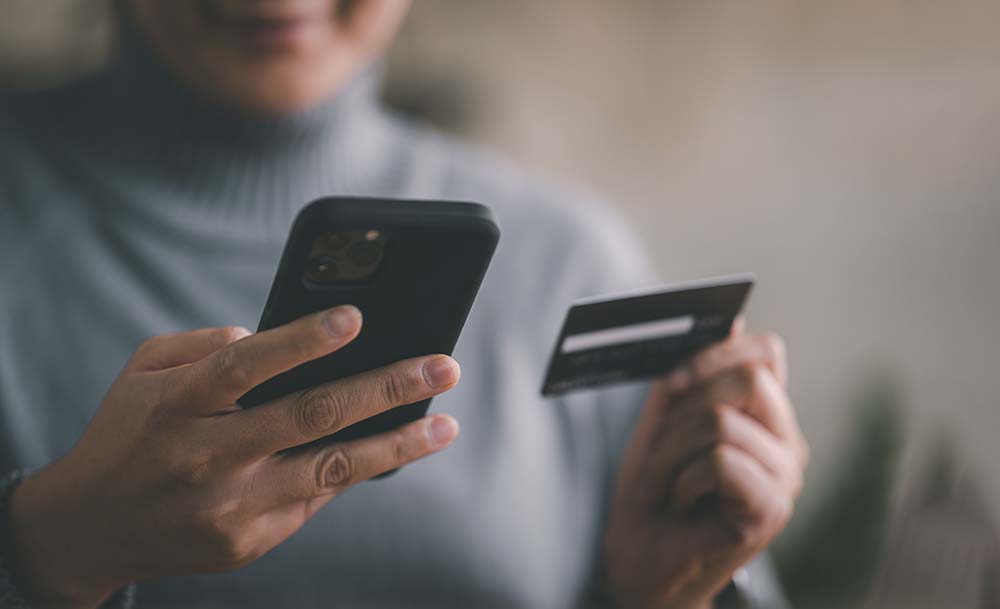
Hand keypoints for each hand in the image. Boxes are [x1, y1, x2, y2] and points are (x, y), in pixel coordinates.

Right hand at [10, 305, 461, 608]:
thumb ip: (201, 347)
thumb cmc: (130, 434)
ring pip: (332, 469)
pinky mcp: (249, 541)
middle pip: (310, 415)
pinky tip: (392, 449)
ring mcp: (232, 506)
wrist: (91, 528)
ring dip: (397, 444)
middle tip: (444, 367)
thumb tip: (263, 335)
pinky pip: (315, 497)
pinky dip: (355, 470)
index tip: (356, 317)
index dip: (301, 340)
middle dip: (386, 387)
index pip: (245, 366)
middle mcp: (208, 457)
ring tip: (445, 424)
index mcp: (178, 405)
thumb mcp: (143, 374)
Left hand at [603, 322, 807, 608]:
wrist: (642, 560)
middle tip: (661, 440)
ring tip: (664, 482)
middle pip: (749, 377)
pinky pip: (720, 459)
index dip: (716, 353)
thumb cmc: (654, 491)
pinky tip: (682, 502)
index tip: (673, 381)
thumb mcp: (664, 421)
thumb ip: (692, 375)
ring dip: (671, 451)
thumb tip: (733, 319)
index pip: (766, 352)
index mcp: (766, 415)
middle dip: (686, 402)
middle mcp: (787, 442)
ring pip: (721, 420)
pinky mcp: (770, 509)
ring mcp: (785, 477)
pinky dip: (682, 480)